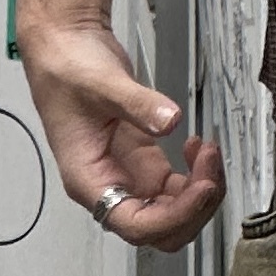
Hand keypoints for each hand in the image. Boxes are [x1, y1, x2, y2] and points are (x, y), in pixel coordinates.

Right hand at [17, 15, 226, 251]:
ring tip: (209, 153)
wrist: (64, 48)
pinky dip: (194, 175)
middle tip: (211, 170)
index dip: (173, 216)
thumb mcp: (102, 83)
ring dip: (198, 192)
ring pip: (171, 210)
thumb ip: (137, 103)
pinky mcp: (141, 158)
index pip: (135, 224)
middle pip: (158, 228)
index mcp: (89, 180)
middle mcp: (109, 184)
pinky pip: (174, 186)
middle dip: (193, 207)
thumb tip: (170, 120)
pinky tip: (198, 148)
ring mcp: (127, 173)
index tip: (202, 188)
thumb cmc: (66, 70)